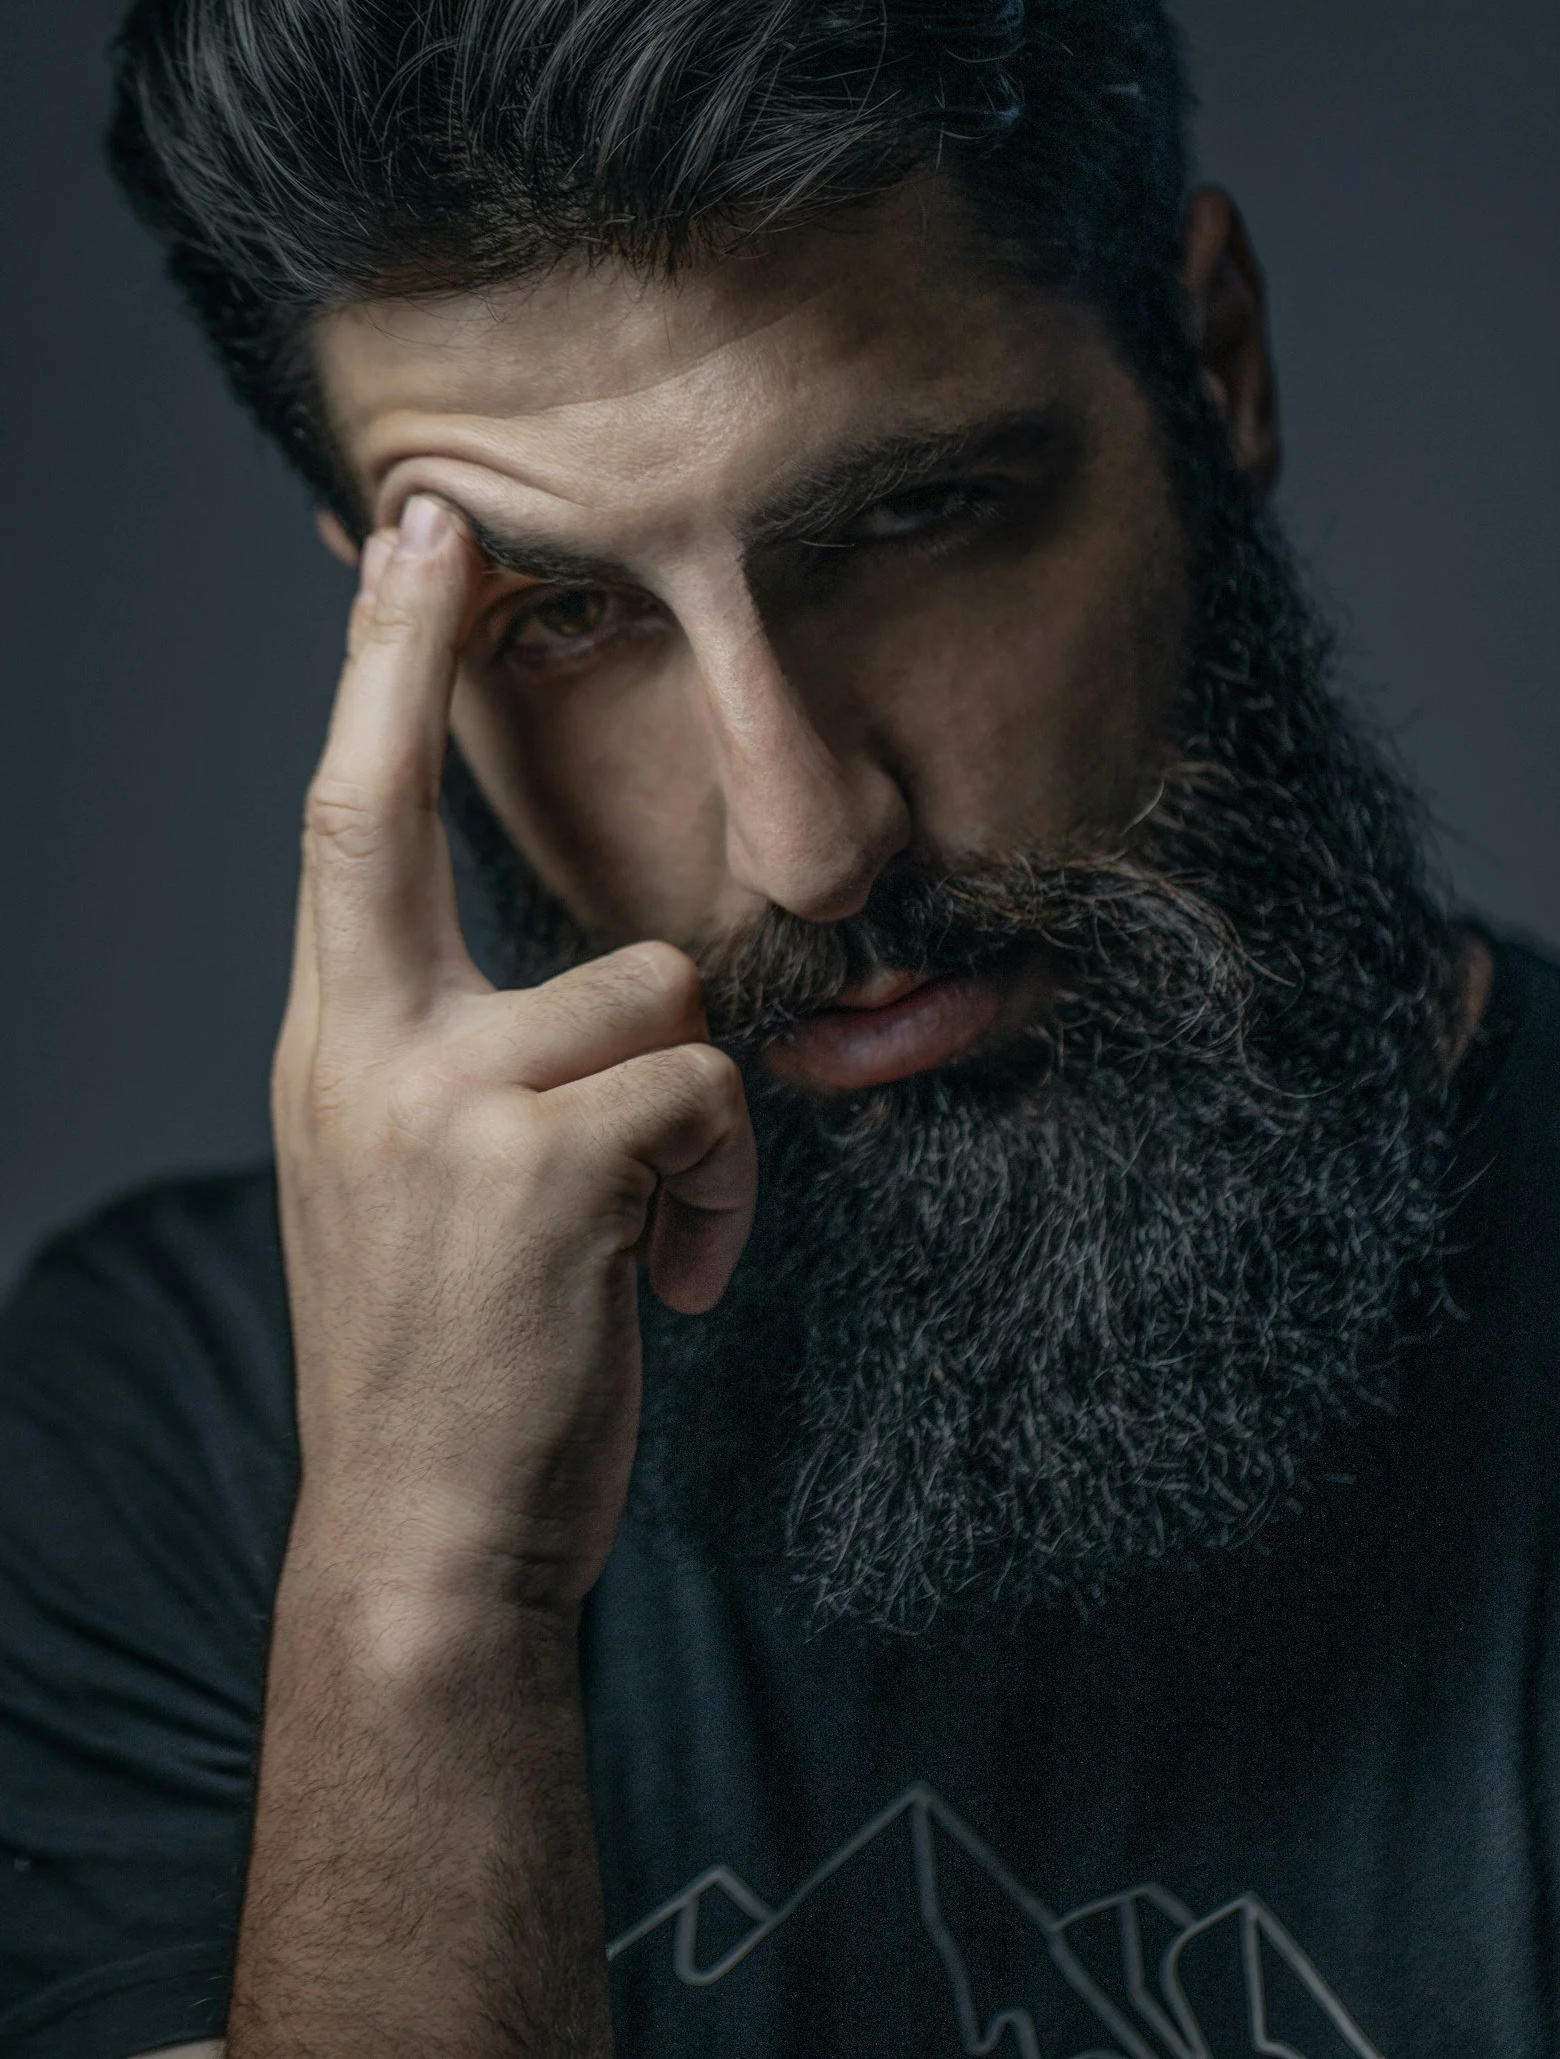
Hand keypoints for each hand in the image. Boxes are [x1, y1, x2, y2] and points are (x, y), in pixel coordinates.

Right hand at [272, 493, 755, 1620]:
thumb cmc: (450, 1347)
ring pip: (653, 986)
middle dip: (411, 655)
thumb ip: (456, 1056)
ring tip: (654, 1214)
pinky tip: (669, 1273)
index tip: (406, 546)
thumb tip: (589, 978)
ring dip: (694, 1107)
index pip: (339, 823)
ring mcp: (440, 1106)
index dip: (374, 675)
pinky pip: (703, 1089)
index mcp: (334, 1045)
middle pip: (378, 810)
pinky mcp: (541, 1168)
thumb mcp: (405, 1175)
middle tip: (450, 527)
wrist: (424, 1537)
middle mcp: (360, 1053)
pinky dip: (721, 1183)